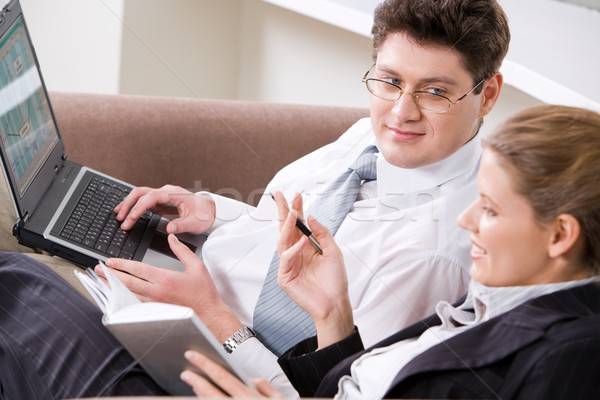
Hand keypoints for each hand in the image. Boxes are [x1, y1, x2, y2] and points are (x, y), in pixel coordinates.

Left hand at [95, 234, 241, 341]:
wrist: (209, 314)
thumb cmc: (204, 292)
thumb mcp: (196, 266)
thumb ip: (182, 250)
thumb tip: (172, 237)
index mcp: (165, 278)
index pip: (137, 270)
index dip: (121, 265)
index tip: (109, 261)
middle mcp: (157, 292)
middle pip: (127, 283)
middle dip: (110, 275)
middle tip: (97, 270)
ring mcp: (155, 304)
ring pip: (128, 295)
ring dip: (113, 288)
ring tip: (101, 282)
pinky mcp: (155, 312)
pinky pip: (134, 306)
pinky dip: (122, 300)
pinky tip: (116, 298)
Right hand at [115, 185, 214, 233]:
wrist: (211, 210)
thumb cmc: (204, 215)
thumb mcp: (196, 223)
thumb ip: (182, 225)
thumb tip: (170, 228)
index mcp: (173, 194)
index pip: (150, 197)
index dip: (138, 208)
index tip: (131, 219)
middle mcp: (166, 192)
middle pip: (141, 193)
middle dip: (128, 204)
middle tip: (120, 218)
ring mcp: (163, 196)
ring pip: (140, 195)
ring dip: (128, 204)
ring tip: (118, 214)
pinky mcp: (161, 202)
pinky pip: (144, 202)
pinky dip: (134, 206)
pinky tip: (127, 212)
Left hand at [180, 350, 282, 397]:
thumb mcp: (279, 399)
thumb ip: (264, 385)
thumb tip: (250, 378)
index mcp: (249, 397)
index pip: (222, 376)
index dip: (205, 364)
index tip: (192, 355)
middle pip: (210, 392)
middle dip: (196, 380)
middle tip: (184, 373)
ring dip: (199, 394)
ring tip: (193, 384)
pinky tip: (202, 397)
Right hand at [273, 191, 353, 347]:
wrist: (335, 303)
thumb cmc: (335, 281)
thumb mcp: (333, 251)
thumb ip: (322, 233)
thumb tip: (310, 217)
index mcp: (305, 247)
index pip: (298, 225)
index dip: (296, 210)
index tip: (297, 195)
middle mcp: (295, 253)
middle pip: (286, 229)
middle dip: (283, 212)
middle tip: (280, 196)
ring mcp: (288, 265)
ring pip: (283, 241)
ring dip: (287, 226)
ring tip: (293, 213)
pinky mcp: (285, 277)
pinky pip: (286, 258)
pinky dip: (294, 249)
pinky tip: (303, 242)